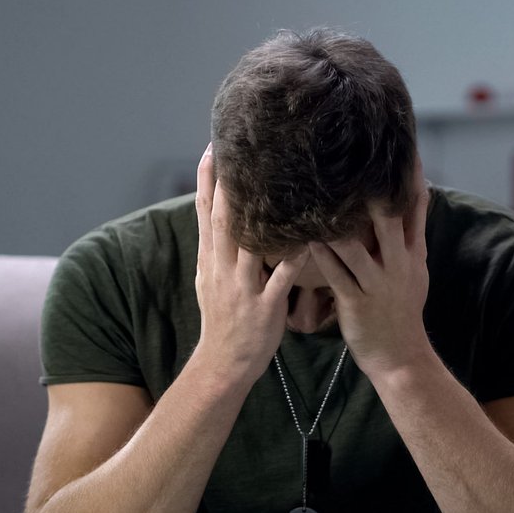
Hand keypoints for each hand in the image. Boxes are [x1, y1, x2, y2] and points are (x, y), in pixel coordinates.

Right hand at [192, 145, 306, 383]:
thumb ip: (216, 248)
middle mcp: (223, 269)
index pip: (205, 213)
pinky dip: (293, 258)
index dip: (208, 180)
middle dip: (228, 184)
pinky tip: (308, 239)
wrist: (223, 364)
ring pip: (250, 244)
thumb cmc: (223, 320)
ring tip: (274, 181)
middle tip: (238, 150)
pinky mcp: (264, 307)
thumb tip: (215, 217)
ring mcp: (243, 288)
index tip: (212, 148)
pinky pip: (281, 278)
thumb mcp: (210, 280)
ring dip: (259, 214)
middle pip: (223, 220)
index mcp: (210, 260)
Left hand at [308, 162, 434, 379]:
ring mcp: (377, 284)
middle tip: (356, 160)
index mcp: (413, 256)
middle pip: (390, 221)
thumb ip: (412, 238)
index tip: (405, 147)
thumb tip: (414, 201)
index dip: (412, 178)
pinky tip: (305, 238)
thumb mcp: (416, 273)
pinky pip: (335, 274)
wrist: (401, 358)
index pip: (417, 209)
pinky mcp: (356, 302)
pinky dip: (320, 256)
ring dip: (335, 222)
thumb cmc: (402, 313)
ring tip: (315, 196)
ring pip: (355, 247)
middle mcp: (398, 266)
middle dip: (375, 191)